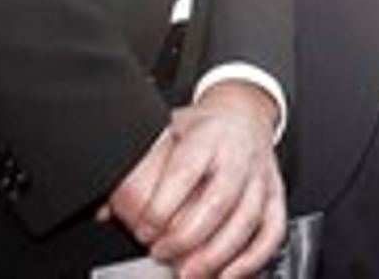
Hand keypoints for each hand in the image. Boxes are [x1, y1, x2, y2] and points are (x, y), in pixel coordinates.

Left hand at [103, 82, 287, 277]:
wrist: (243, 115)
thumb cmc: (201, 131)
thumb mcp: (164, 133)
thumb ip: (135, 171)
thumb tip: (103, 209)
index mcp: (206, 137)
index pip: (185, 173)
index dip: (162, 207)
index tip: (143, 229)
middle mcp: (238, 156)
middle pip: (220, 201)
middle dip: (188, 236)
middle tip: (161, 253)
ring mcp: (261, 177)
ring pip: (247, 220)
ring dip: (217, 254)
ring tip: (189, 273)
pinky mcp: (276, 196)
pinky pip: (271, 232)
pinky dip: (251, 259)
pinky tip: (228, 274)